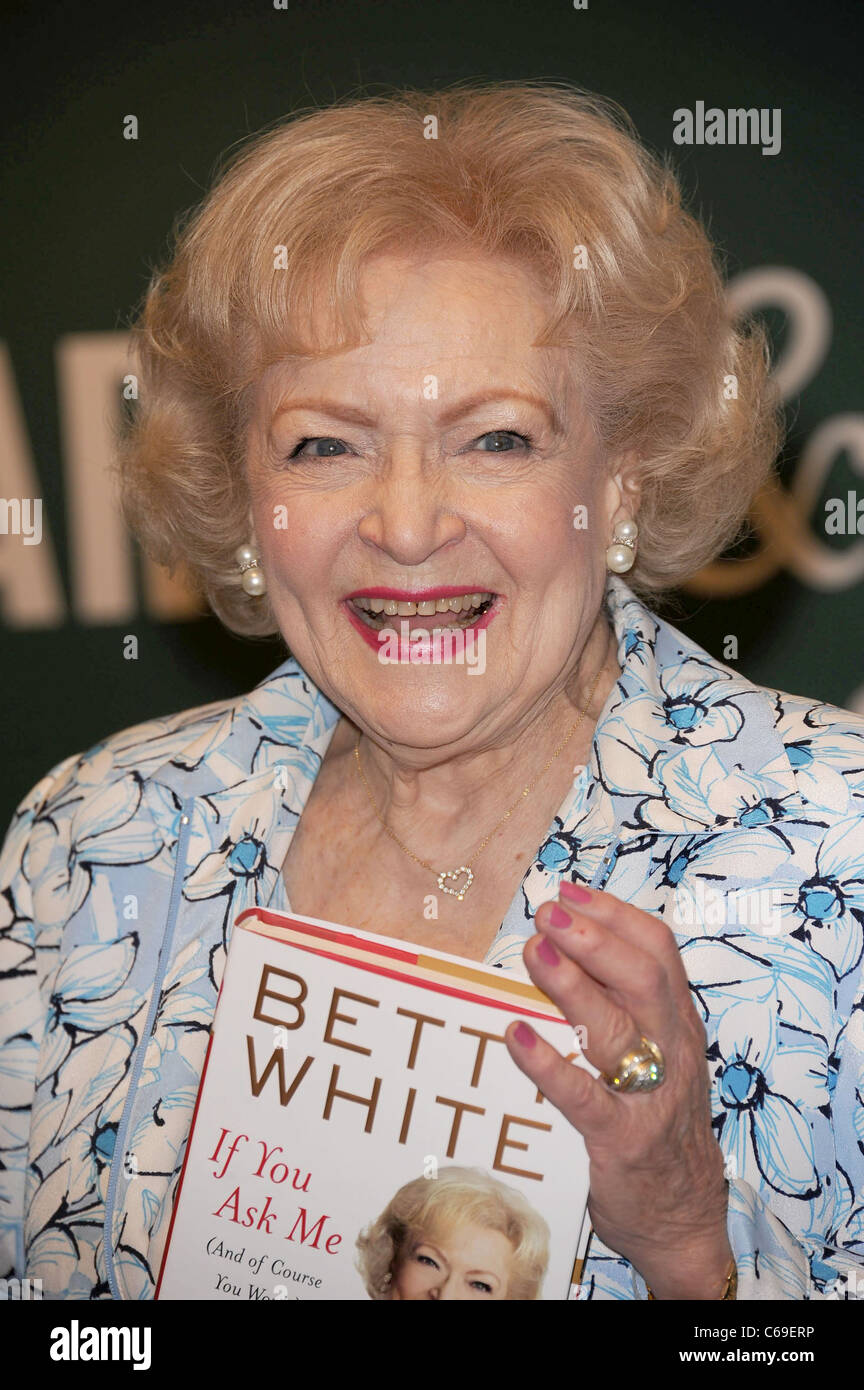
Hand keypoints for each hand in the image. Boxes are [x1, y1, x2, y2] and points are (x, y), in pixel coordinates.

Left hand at [504, 883, 731, 1299]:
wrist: (685, 1220)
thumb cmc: (659, 1124)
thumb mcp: (659, 1054)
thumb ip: (626, 1004)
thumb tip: (568, 946)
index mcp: (679, 1024)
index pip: (658, 951)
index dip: (613, 915)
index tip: (568, 892)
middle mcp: (672, 1052)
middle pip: (644, 978)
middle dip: (595, 938)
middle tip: (546, 914)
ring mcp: (650, 1098)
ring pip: (618, 1030)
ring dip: (573, 987)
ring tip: (534, 953)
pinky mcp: (622, 1141)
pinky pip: (585, 1098)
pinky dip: (549, 1065)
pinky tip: (515, 1036)